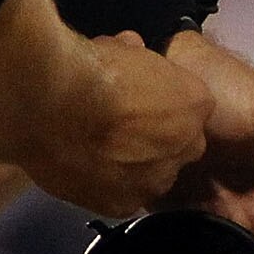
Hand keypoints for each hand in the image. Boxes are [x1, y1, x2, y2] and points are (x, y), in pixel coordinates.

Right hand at [20, 32, 207, 217]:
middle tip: (117, 126)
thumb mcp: (125, 47)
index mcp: (197, 102)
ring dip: (131, 165)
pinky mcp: (125, 206)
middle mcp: (189, 145)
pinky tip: (83, 168)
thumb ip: (138, 60)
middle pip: (176, 145)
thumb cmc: (93, 67)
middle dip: (153, 137)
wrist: (56, 104)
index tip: (137, 101)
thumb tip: (130, 51)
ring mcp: (159, 178)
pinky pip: (121, 196)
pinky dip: (105, 185)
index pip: (189, 109)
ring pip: (150, 175)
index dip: (162, 105)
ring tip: (94, 150)